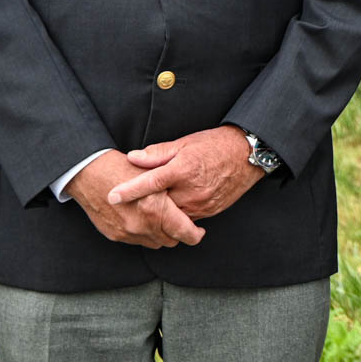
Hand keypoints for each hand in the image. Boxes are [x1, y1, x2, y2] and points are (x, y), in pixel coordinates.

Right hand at [66, 151, 204, 247]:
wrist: (89, 173)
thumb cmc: (123, 167)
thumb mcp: (155, 173)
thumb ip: (174, 192)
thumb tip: (191, 205)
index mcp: (155, 209)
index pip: (184, 232)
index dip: (195, 234)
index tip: (199, 231)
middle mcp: (142, 225)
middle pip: (170, 241)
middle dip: (177, 233)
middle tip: (180, 222)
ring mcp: (127, 232)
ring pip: (155, 243)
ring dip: (160, 234)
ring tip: (161, 219)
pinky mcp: (115, 235)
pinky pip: (137, 241)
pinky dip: (143, 233)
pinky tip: (143, 219)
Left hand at [109, 126, 264, 218]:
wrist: (248, 156)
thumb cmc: (215, 145)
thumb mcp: (186, 142)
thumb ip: (158, 153)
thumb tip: (133, 158)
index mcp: (183, 170)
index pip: (150, 182)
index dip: (129, 191)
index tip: (112, 197)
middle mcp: (192, 190)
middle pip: (158, 205)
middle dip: (144, 204)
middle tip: (127, 203)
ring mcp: (202, 204)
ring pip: (171, 215)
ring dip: (160, 212)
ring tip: (148, 206)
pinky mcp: (210, 212)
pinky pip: (186, 218)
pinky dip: (176, 215)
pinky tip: (171, 207)